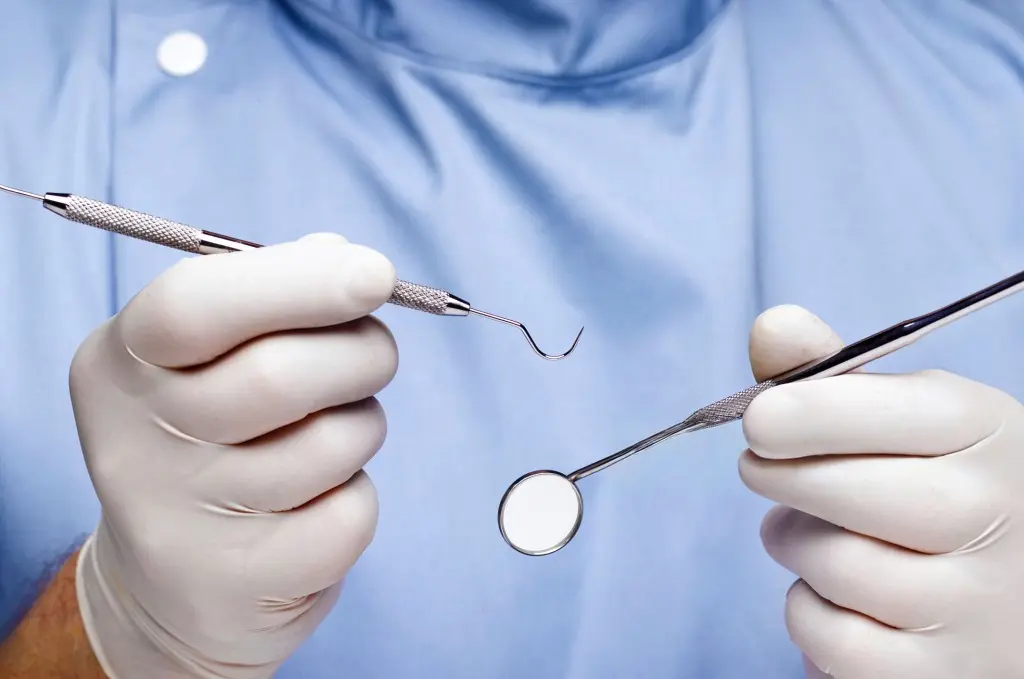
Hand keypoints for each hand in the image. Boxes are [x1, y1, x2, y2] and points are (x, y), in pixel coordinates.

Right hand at [70, 234, 398, 677]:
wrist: (172, 587)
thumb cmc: (210, 440)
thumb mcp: (205, 358)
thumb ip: (269, 297)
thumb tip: (344, 258)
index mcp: (121, 364)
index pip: (193, 306)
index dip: (298, 283)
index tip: (376, 273)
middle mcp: (134, 442)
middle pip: (279, 376)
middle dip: (361, 352)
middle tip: (374, 354)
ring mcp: (182, 521)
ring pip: (331, 444)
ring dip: (362, 424)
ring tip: (333, 433)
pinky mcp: (241, 581)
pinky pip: (350, 512)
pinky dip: (357, 495)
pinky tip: (317, 502)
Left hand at [739, 305, 1023, 678]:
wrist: (1016, 598)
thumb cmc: (943, 491)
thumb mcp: (912, 423)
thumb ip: (835, 378)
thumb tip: (772, 327)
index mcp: (985, 430)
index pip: (873, 408)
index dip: (799, 412)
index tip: (759, 421)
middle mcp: (994, 512)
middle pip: (836, 487)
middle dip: (779, 478)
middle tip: (763, 469)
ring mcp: (977, 603)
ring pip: (828, 562)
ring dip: (793, 545)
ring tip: (815, 535)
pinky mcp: (944, 674)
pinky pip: (829, 638)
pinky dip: (810, 615)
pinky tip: (841, 597)